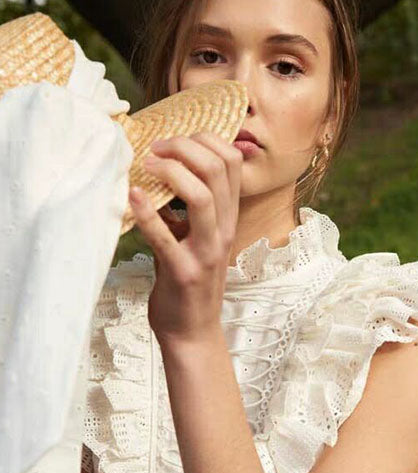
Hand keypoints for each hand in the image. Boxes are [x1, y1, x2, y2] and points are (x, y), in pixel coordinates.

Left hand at [128, 130, 242, 345]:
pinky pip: (165, 237)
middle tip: (154, 147)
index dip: (204, 140)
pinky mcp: (183, 272)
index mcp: (228, 218)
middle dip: (184, 147)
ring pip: (203, 196)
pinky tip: (130, 195)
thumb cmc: (188, 282)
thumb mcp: (194, 238)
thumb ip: (184, 209)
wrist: (192, 332)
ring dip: (171, 171)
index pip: (231, 161)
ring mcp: (206, 252)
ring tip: (145, 163)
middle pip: (219, 169)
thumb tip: (158, 173)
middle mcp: (224, 231)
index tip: (172, 142)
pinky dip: (146, 213)